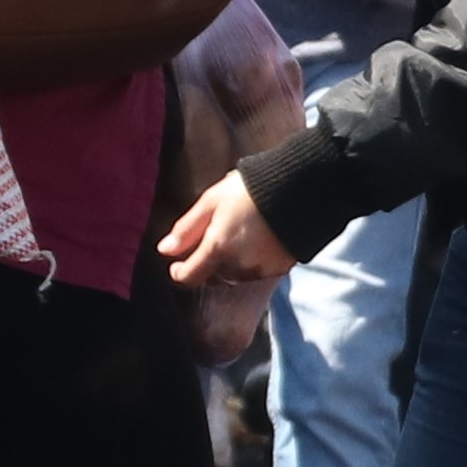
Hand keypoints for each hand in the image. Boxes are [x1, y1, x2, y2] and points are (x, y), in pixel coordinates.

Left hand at [158, 173, 295, 289]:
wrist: (301, 188)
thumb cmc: (251, 189)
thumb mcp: (212, 201)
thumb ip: (187, 228)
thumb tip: (165, 250)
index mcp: (218, 248)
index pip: (189, 277)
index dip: (179, 272)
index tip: (176, 263)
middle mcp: (239, 266)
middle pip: (212, 278)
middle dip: (206, 264)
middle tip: (211, 238)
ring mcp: (261, 269)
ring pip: (234, 276)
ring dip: (228, 264)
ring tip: (236, 235)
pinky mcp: (280, 268)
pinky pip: (256, 272)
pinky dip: (250, 262)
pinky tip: (256, 240)